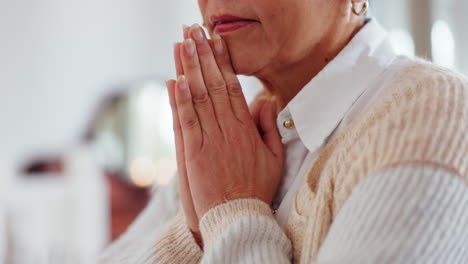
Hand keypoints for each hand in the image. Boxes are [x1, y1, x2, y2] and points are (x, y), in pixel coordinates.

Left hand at [167, 24, 283, 225]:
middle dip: (204, 55)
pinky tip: (174, 79)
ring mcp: (209, 141)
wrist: (237, 217)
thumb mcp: (274, 158)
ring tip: (182, 43)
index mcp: (246, 129)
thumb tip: (264, 102)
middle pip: (214, 85)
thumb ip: (269, 128)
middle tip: (195, 30)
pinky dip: (179, 100)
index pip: (233, 87)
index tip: (217, 41)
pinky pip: (186, 122)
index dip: (224, 62)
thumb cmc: (256, 188)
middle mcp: (227, 130)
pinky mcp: (192, 154)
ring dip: (189, 69)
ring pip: (198, 98)